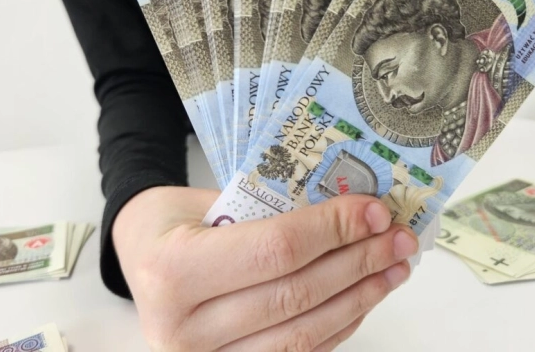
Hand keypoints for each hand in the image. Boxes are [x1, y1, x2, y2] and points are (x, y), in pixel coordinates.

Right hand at [113, 186, 418, 351]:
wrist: (138, 256)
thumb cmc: (172, 221)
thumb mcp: (210, 200)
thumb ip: (272, 211)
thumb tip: (352, 212)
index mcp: (174, 269)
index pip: (275, 250)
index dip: (332, 230)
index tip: (373, 211)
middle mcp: (183, 327)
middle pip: (295, 294)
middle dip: (357, 262)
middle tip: (396, 237)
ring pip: (303, 333)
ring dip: (358, 298)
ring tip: (392, 268)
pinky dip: (337, 325)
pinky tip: (363, 298)